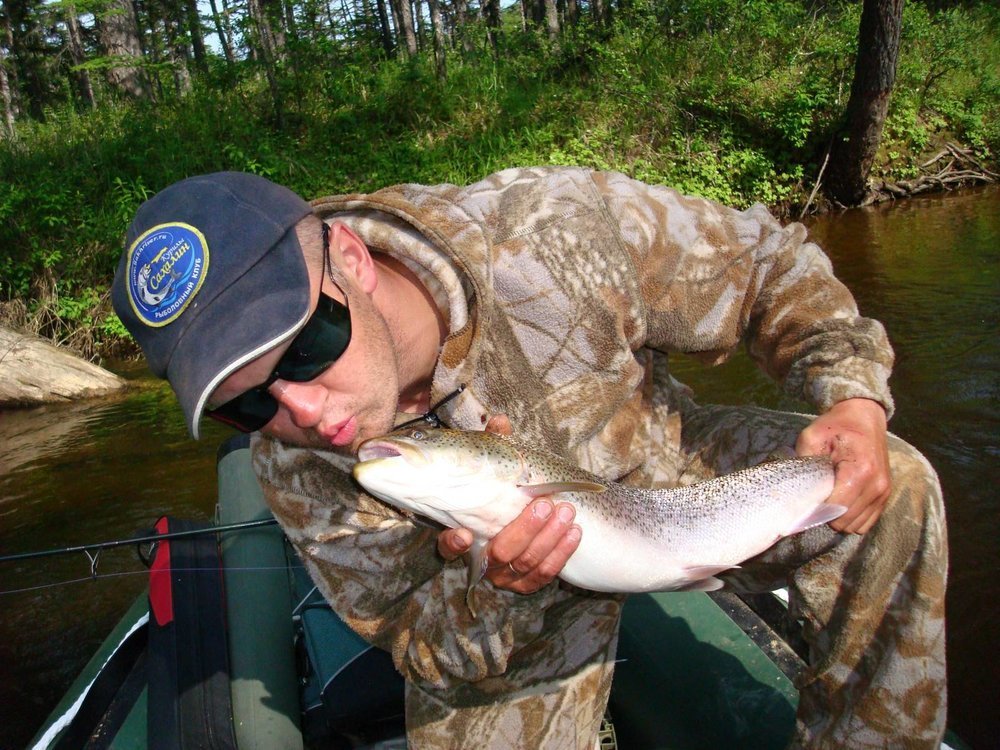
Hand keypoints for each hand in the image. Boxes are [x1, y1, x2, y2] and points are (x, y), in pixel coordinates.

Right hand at [436, 414, 582, 593]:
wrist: (529, 520)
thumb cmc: (504, 492)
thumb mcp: (498, 469)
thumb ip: (495, 446)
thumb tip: (500, 421)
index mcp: (465, 534)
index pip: (449, 548)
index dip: (453, 544)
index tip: (463, 532)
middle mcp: (483, 559)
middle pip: (501, 552)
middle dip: (525, 528)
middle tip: (545, 503)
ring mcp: (505, 576)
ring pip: (526, 563)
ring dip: (549, 537)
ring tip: (567, 511)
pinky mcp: (526, 584)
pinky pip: (544, 575)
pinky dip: (561, 553)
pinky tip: (575, 532)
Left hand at [795, 398, 891, 533]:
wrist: (865, 416)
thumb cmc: (836, 426)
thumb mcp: (812, 436)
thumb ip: (803, 462)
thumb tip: (797, 491)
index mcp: (860, 471)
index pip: (836, 509)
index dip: (816, 510)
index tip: (804, 502)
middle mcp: (877, 486)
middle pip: (845, 522)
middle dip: (826, 515)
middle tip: (816, 498)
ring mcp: (884, 492)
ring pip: (856, 526)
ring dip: (839, 518)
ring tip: (830, 498)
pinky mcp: (886, 496)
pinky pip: (866, 522)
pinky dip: (852, 518)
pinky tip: (842, 501)